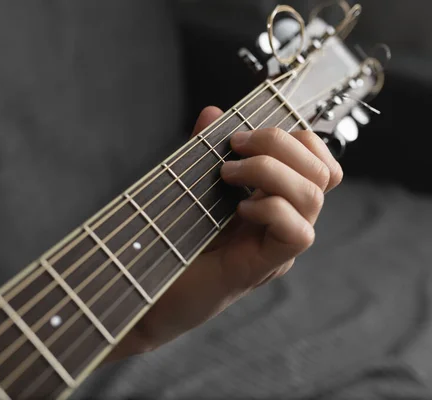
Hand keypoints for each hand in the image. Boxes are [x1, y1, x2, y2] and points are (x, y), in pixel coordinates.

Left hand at [107, 106, 342, 359]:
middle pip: (322, 172)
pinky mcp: (263, 266)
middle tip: (234, 147)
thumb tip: (213, 113)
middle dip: (279, 144)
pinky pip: (298, 233)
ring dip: (269, 172)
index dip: (293, 137)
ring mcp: (277, 247)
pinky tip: (237, 209)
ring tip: (225, 174)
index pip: (317, 161)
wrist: (146, 288)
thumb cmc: (169, 237)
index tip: (242, 135)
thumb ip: (203, 149)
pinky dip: (270, 209)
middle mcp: (284, 221)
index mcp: (273, 198)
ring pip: (313, 197)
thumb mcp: (189, 183)